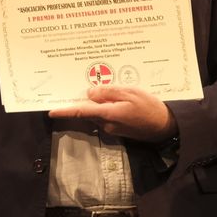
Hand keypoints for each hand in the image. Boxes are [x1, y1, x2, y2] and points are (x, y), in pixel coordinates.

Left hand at [47, 85, 177, 141]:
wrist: (165, 126)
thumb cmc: (150, 107)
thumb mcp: (130, 93)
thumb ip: (108, 92)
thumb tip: (89, 94)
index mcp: (108, 114)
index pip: (81, 112)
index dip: (65, 111)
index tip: (51, 111)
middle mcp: (106, 124)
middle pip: (88, 111)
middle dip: (84, 101)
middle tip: (84, 86)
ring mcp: (112, 128)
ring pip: (97, 114)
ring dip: (97, 104)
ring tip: (105, 89)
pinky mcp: (117, 129)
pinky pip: (105, 116)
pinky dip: (105, 108)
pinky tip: (115, 99)